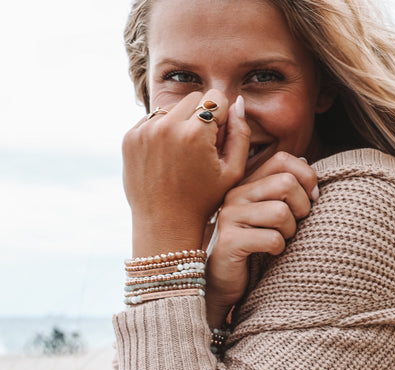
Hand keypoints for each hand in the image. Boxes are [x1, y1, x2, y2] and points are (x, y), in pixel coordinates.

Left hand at [122, 91, 249, 255]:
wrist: (163, 224)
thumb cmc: (203, 201)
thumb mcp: (233, 172)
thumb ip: (241, 134)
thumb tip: (238, 102)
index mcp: (195, 134)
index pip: (216, 98)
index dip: (222, 117)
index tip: (217, 139)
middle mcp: (166, 126)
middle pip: (193, 98)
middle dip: (201, 115)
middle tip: (201, 145)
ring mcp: (143, 131)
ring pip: (171, 107)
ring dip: (180, 122)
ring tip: (182, 152)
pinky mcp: (129, 138)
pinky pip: (152, 119)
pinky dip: (161, 130)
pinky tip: (166, 156)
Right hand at [205, 153, 318, 326]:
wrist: (224, 279)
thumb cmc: (254, 244)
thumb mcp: (270, 212)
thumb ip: (284, 189)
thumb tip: (307, 167)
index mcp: (247, 183)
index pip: (282, 160)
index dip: (306, 177)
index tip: (311, 199)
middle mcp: (236, 194)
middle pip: (286, 182)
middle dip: (302, 207)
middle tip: (295, 224)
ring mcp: (230, 216)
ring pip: (281, 212)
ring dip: (290, 232)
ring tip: (279, 239)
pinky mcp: (230, 241)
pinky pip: (272, 239)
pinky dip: (279, 249)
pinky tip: (268, 252)